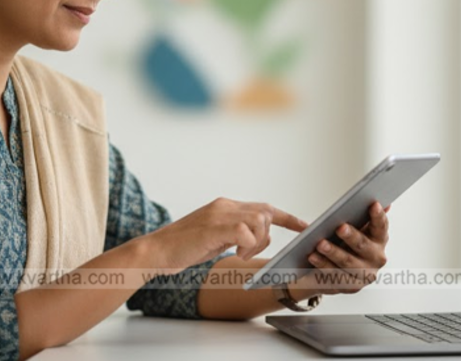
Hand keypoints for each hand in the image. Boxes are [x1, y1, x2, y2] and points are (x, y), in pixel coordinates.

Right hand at [143, 197, 306, 271]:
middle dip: (268, 234)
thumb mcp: (214, 238)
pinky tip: (234, 254)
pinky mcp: (216, 226)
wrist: (156, 251)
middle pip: (265, 212)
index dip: (287, 217)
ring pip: (259, 220)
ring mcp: (220, 214)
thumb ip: (233, 234)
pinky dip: (247, 246)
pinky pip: (246, 232)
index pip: (263, 207)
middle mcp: (225, 205)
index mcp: (225, 206)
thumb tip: (253, 240)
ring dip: (257, 241)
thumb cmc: (182, 249)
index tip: (304, 226)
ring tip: (239, 254)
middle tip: (250, 252)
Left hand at [290, 202, 389, 296]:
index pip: (381, 226)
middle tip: (340, 227)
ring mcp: (364, 274)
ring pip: (348, 262)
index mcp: (379, 240)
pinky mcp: (350, 286)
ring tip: (320, 244)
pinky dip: (322, 266)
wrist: (333, 270)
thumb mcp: (354, 227)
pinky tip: (313, 257)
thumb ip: (364, 216)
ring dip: (333, 252)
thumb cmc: (344, 243)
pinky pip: (335, 276)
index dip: (378, 216)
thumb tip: (379, 200)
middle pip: (364, 246)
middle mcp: (377, 258)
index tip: (373, 204)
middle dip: (352, 236)